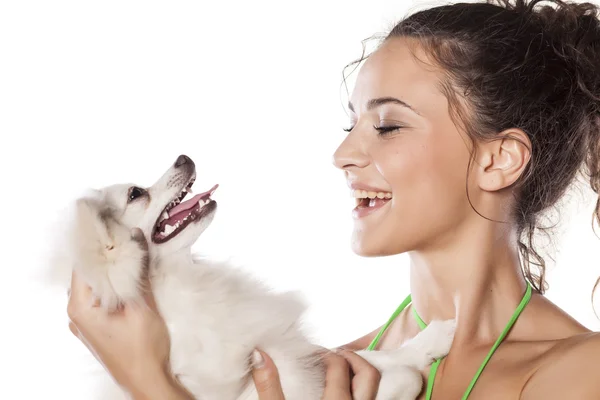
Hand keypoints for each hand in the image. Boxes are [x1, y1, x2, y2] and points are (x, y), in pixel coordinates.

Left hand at [67, 228, 190, 399]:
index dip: (98, 242)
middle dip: (106, 252)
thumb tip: (135, 236)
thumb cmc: (143, 348)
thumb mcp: (143, 305)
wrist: (147, 380)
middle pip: (87, 271)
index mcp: (80, 307)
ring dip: (110, 266)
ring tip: (129, 248)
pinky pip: (99, 294)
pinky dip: (111, 281)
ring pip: (94, 283)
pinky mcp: (95, 324)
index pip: (83, 263)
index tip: (113, 225)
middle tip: (125, 234)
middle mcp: (75, 312)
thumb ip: (137, 270)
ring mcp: (84, 320)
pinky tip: (127, 272)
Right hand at [250, 348, 381, 399]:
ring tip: (340, 370)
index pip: (339, 365)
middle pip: (368, 374)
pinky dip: (361, 390)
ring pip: (374, 389)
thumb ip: (270, 387)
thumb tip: (260, 354)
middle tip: (332, 355)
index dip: (324, 353)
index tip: (311, 352)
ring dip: (360, 374)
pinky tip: (344, 390)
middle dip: (352, 358)